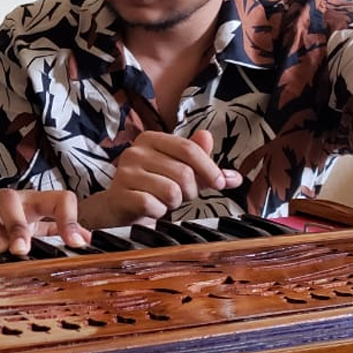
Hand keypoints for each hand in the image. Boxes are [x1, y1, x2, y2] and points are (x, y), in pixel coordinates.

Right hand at [0, 189, 90, 254]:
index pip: (56, 199)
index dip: (68, 219)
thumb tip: (88, 240)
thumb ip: (56, 234)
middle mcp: (5, 201)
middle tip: (21, 249)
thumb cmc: (1, 229)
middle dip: (17, 223)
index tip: (76, 245)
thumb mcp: (33, 232)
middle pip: (11, 197)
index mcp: (31, 205)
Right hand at [80, 130, 244, 228]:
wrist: (117, 208)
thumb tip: (235, 176)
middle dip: (189, 191)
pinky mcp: (119, 195)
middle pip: (183, 172)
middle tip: (179, 195)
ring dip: (173, 203)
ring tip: (162, 201)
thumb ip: (205, 169)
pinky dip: (158, 213)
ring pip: (171, 191)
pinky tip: (151, 210)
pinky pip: (153, 206)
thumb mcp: (179, 173)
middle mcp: (135, 151)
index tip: (220, 183)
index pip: (189, 148)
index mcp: (151, 139)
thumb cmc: (151, 187)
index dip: (209, 167)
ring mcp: (125, 173)